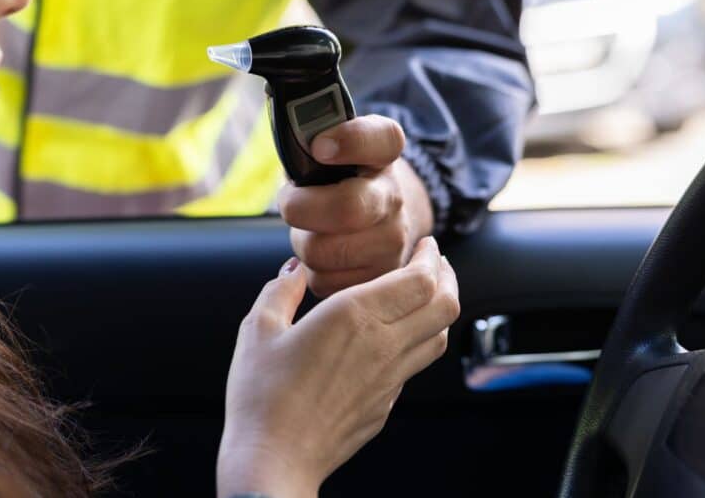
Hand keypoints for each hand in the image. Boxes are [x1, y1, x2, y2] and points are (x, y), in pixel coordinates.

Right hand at [217, 237, 459, 497]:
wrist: (274, 460)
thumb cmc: (261, 395)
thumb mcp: (258, 329)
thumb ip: (281, 291)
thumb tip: (295, 270)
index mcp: (354, 316)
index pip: (421, 279)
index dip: (431, 257)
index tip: (426, 245)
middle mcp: (383, 345)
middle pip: (445, 305)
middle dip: (447, 277)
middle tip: (434, 263)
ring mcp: (390, 380)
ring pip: (439, 337)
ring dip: (439, 309)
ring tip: (424, 295)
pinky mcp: (385, 405)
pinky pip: (415, 365)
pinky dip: (418, 341)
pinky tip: (395, 337)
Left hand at [279, 115, 434, 296]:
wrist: (378, 216)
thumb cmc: (339, 178)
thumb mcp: (331, 146)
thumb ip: (310, 134)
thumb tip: (291, 139)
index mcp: (383, 154)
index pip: (381, 138)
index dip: (350, 141)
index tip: (320, 146)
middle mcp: (395, 197)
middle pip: (345, 208)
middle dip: (301, 208)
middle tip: (292, 203)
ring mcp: (394, 241)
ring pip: (324, 251)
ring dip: (303, 243)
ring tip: (312, 230)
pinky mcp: (380, 278)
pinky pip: (325, 281)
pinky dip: (313, 271)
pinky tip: (324, 255)